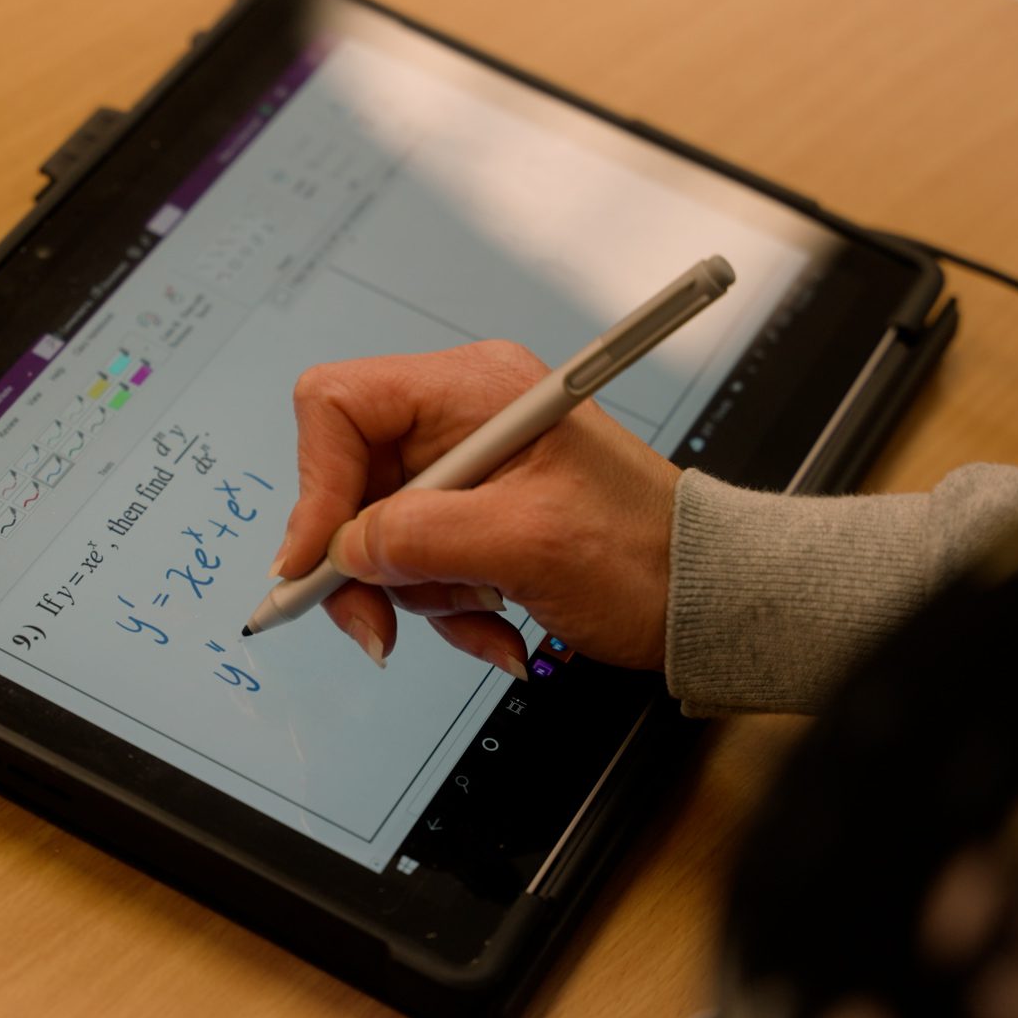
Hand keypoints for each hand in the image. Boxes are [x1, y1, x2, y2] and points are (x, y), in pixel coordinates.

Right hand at [274, 341, 679, 674]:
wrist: (701, 597)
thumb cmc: (644, 553)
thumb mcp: (526, 545)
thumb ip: (419, 539)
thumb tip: (341, 552)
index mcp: (472, 389)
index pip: (340, 406)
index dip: (316, 484)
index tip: (317, 561)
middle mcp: (458, 418)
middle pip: (348, 483)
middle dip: (363, 564)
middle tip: (376, 628)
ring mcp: (463, 469)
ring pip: (377, 535)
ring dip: (416, 595)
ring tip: (483, 617)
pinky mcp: (470, 515)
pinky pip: (415, 563)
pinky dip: (444, 605)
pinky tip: (495, 624)